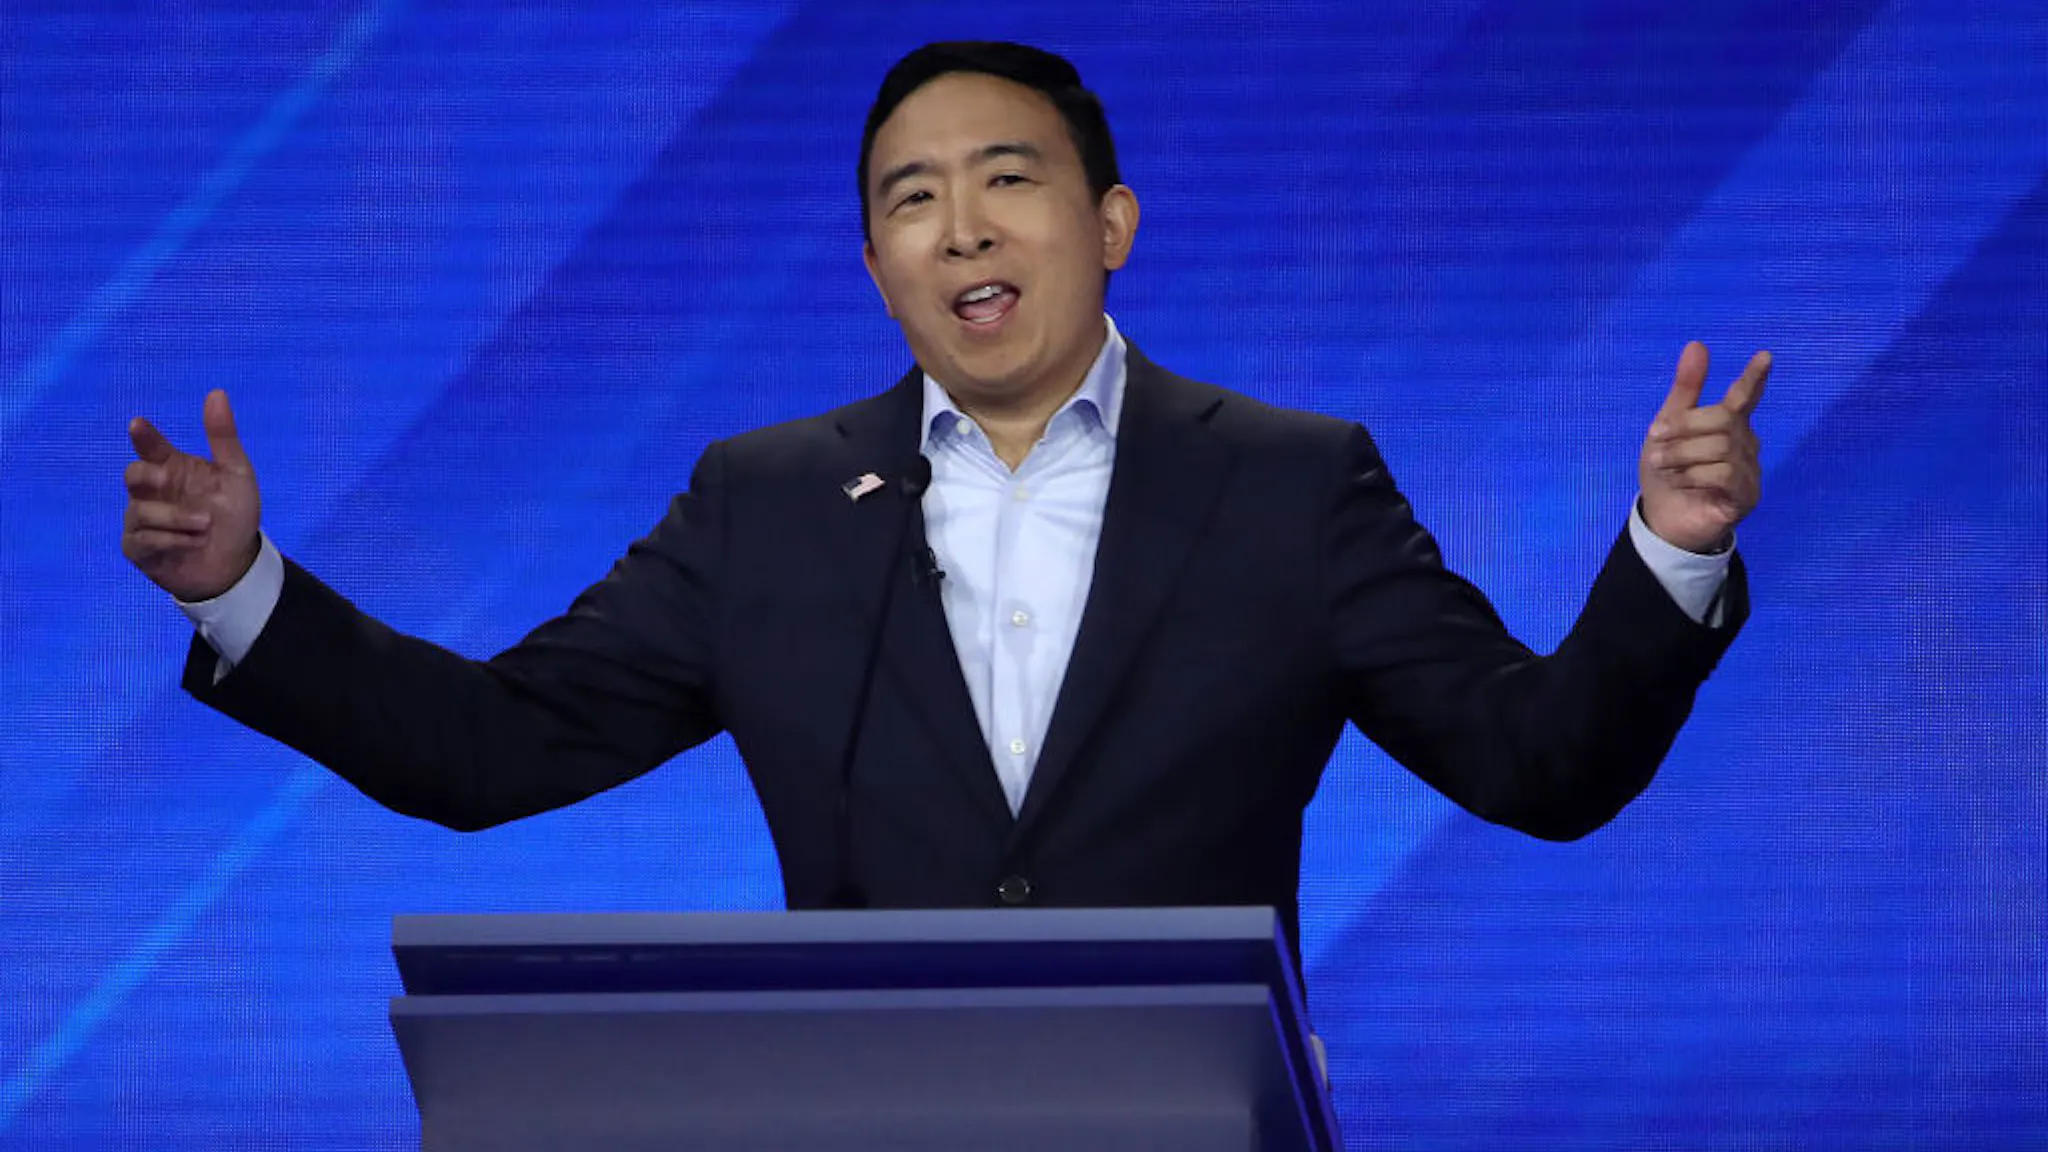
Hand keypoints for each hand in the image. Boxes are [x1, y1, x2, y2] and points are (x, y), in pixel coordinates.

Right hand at [123, 389, 262, 601]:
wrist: (236, 563)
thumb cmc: (234, 515)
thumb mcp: (236, 475)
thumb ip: (224, 438)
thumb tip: (216, 392)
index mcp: (173, 468)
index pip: (151, 448)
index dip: (144, 436)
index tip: (138, 425)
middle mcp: (153, 491)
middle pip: (133, 474)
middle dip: (147, 476)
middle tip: (165, 478)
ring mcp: (141, 519)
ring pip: (142, 512)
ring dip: (177, 519)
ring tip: (205, 527)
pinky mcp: (138, 547)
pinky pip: (143, 540)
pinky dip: (171, 542)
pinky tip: (192, 545)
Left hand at [1639, 342, 1768, 553]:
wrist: (1662, 520)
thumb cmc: (1668, 472)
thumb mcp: (1668, 428)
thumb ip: (1685, 390)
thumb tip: (1698, 344)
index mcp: (1728, 425)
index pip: (1745, 397)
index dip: (1754, 378)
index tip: (1765, 356)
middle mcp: (1745, 444)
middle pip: (1721, 419)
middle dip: (1683, 428)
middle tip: (1656, 441)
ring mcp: (1750, 472)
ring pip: (1719, 447)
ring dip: (1681, 455)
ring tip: (1664, 467)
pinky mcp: (1746, 497)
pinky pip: (1722, 474)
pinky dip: (1693, 476)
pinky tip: (1682, 484)